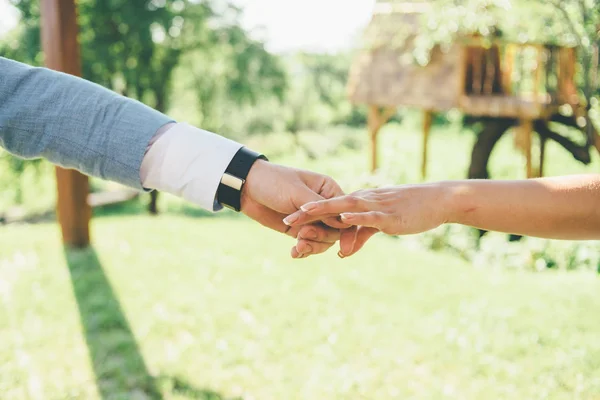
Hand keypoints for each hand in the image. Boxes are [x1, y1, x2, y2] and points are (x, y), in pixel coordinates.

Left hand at [241, 160, 349, 257]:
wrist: (247, 188)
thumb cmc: (275, 182)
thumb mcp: (298, 193)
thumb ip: (320, 209)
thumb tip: (343, 224)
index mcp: (328, 190)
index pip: (344, 213)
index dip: (345, 231)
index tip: (344, 246)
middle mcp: (323, 206)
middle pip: (335, 230)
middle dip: (321, 236)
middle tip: (303, 234)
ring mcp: (311, 219)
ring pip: (323, 240)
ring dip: (312, 245)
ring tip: (298, 245)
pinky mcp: (298, 229)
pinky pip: (308, 244)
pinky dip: (303, 250)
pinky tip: (294, 253)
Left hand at [283, 184, 450, 256]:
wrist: (437, 201)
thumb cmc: (410, 211)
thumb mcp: (381, 224)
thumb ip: (361, 236)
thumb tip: (343, 252)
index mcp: (360, 201)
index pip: (329, 205)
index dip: (308, 212)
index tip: (287, 217)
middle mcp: (363, 200)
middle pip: (329, 205)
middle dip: (307, 213)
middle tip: (284, 219)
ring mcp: (375, 206)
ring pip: (344, 208)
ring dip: (323, 212)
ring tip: (303, 215)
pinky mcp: (389, 215)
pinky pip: (369, 216)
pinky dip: (355, 217)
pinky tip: (341, 219)